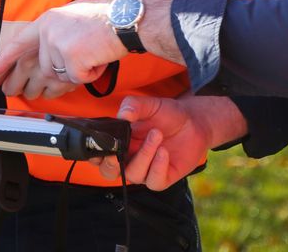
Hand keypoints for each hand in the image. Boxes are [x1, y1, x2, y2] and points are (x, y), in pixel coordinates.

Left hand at [0, 0, 123, 104]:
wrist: (124, 20)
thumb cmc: (99, 25)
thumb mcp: (65, 27)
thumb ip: (46, 48)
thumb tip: (34, 78)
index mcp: (41, 25)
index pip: (8, 52)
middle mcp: (44, 34)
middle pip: (26, 74)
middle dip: (24, 88)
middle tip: (26, 92)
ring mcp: (57, 47)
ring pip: (51, 83)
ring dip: (64, 82)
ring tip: (81, 63)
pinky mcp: (71, 60)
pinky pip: (72, 84)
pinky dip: (84, 79)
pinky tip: (93, 63)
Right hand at [97, 94, 246, 189]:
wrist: (194, 122)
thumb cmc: (167, 114)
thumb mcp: (149, 105)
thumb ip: (133, 106)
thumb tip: (122, 115)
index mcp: (120, 142)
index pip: (99, 155)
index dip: (93, 155)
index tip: (97, 145)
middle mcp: (130, 158)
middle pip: (109, 172)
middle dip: (110, 164)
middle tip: (118, 149)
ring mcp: (146, 169)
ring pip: (133, 175)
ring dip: (143, 155)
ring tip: (156, 135)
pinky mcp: (163, 178)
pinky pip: (154, 181)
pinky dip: (157, 167)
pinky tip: (164, 151)